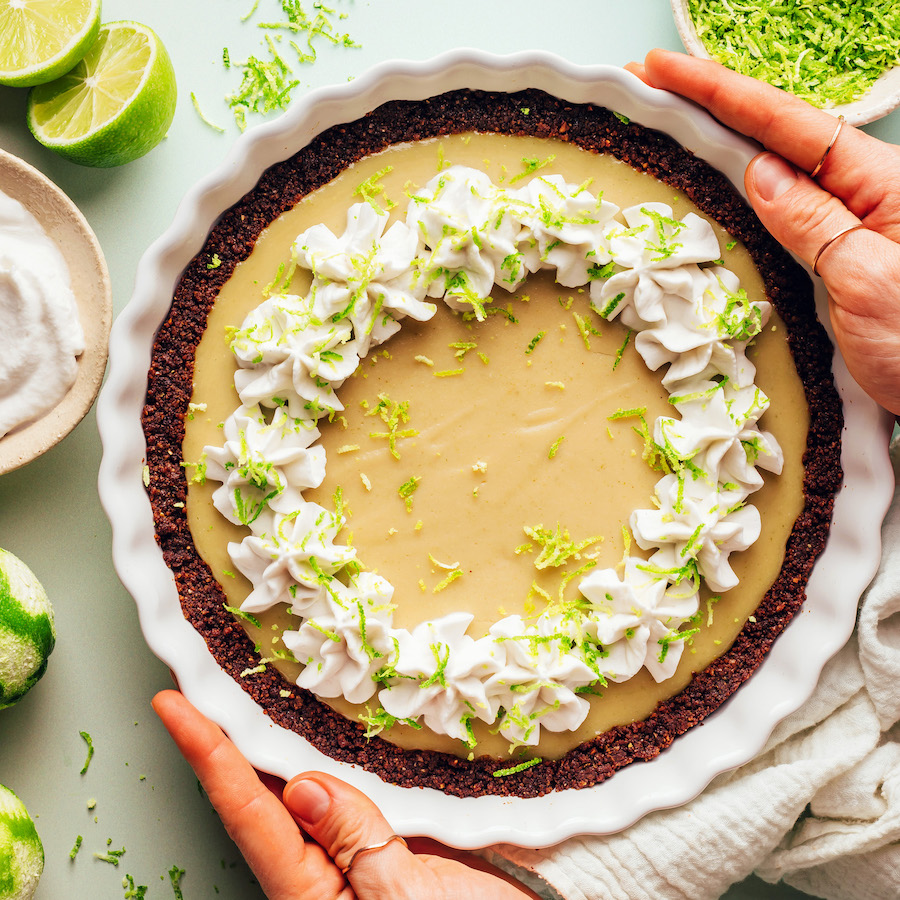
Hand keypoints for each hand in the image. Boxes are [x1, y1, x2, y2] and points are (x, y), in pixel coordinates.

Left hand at [152, 690, 539, 899]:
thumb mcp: (407, 897)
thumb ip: (357, 844)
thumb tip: (302, 787)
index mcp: (311, 892)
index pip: (248, 811)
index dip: (207, 753)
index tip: (172, 705)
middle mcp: (319, 868)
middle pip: (256, 794)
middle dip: (221, 739)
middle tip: (192, 684)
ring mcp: (348, 851)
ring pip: (296, 786)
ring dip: (266, 740)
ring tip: (238, 692)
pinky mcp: (382, 837)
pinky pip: (342, 788)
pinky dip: (322, 750)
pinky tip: (316, 726)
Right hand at [626, 49, 899, 414]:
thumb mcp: (864, 279)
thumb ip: (812, 223)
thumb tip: (759, 172)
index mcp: (880, 182)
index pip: (788, 124)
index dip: (722, 93)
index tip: (665, 72)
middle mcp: (865, 190)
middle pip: (780, 130)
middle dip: (714, 102)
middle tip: (651, 84)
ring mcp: (853, 219)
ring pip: (780, 164)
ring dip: (724, 137)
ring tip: (673, 116)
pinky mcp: (842, 250)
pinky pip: (786, 204)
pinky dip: (745, 182)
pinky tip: (722, 171)